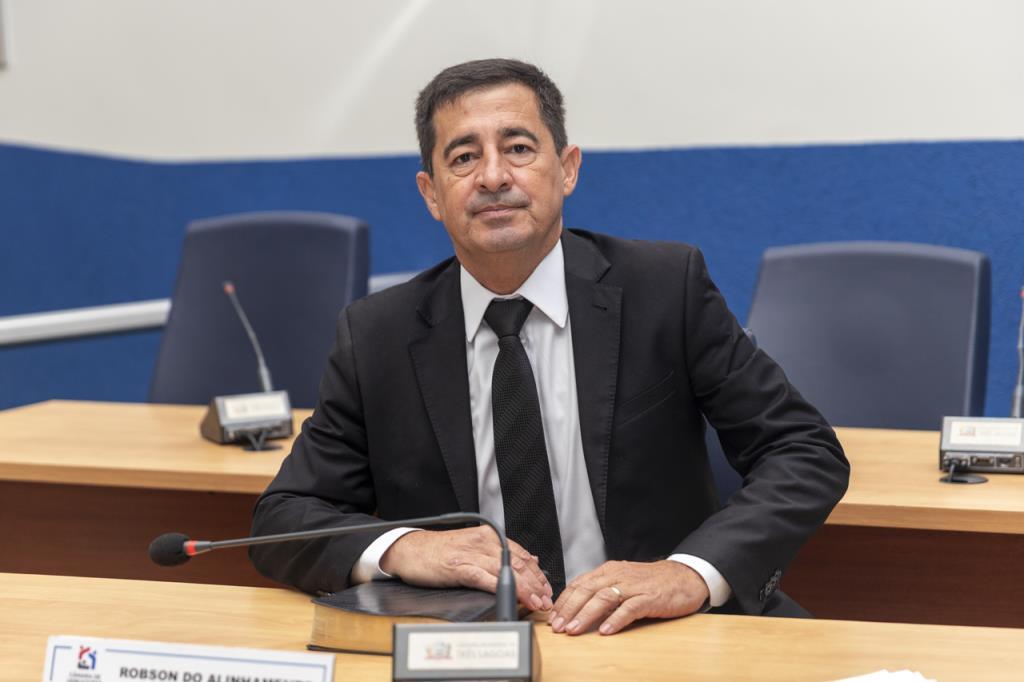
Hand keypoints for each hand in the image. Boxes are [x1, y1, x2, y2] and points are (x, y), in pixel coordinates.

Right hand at [379, 527, 553, 610]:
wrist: (410, 550)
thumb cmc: (440, 552)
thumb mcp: (474, 547)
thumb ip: (500, 553)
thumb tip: (530, 560)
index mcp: (488, 536)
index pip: (522, 555)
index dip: (538, 574)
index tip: (547, 590)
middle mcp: (483, 542)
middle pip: (518, 563)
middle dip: (536, 584)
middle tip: (546, 601)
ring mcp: (471, 554)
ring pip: (506, 571)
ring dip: (524, 589)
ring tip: (536, 603)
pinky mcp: (459, 567)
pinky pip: (485, 578)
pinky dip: (501, 587)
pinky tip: (511, 596)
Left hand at [549, 560, 708, 635]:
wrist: (684, 577)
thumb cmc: (652, 582)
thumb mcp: (622, 581)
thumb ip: (603, 590)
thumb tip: (578, 608)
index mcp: (608, 571)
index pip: (579, 584)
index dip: (563, 601)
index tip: (552, 617)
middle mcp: (617, 575)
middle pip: (586, 590)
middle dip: (568, 609)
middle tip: (557, 626)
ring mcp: (633, 586)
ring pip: (603, 598)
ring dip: (585, 615)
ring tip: (573, 629)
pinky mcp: (649, 598)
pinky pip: (629, 608)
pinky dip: (615, 620)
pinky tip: (605, 631)